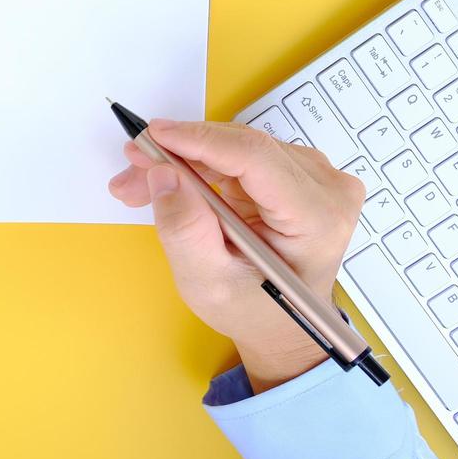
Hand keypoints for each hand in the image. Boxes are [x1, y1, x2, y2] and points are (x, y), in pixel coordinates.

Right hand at [109, 121, 364, 392]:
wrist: (281, 323)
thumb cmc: (252, 310)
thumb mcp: (209, 282)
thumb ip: (186, 230)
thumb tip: (163, 173)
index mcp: (317, 218)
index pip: (256, 158)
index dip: (200, 141)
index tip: (151, 135)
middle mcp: (328, 188)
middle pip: (243, 148)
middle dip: (180, 154)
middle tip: (130, 173)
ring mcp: (317, 176)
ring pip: (236, 147)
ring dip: (185, 160)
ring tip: (141, 185)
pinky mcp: (300, 172)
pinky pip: (241, 154)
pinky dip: (202, 164)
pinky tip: (173, 181)